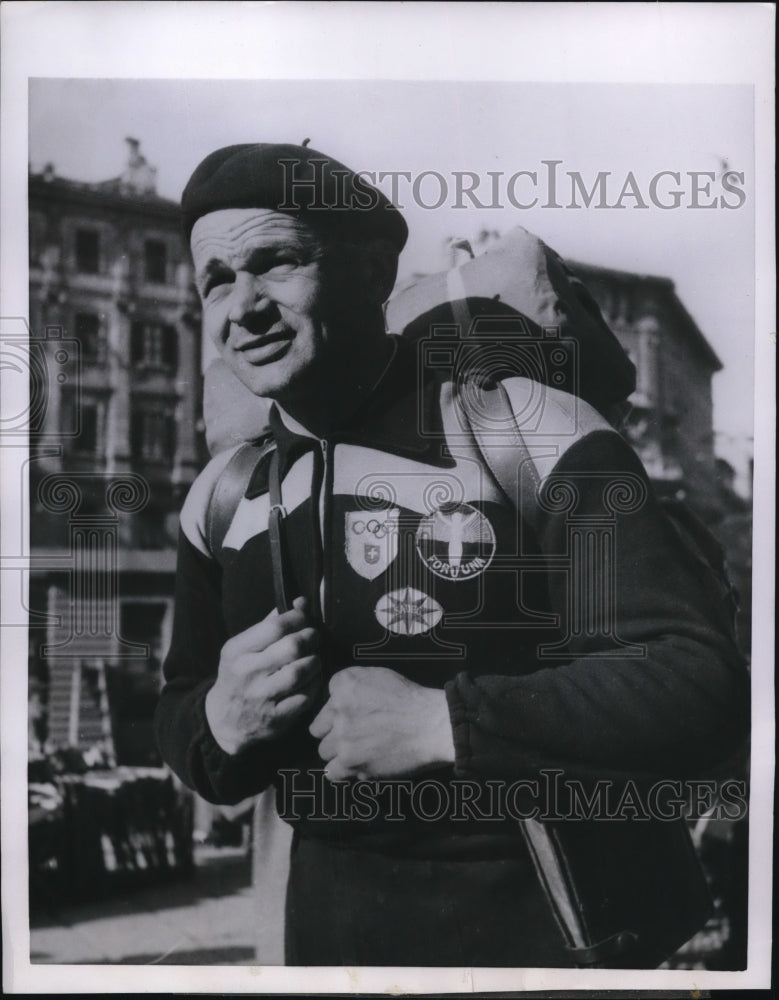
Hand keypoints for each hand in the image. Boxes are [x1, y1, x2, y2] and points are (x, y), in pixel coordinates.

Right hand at [205, 597, 321, 754]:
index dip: (298, 618)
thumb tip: (300, 602)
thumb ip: (270, 624)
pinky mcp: (276, 718)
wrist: (224, 721)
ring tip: (313, 659)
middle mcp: (248, 673)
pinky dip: (315, 684)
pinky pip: (306, 696)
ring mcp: (262, 697)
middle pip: (293, 647)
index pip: (276, 626)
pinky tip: (311, 679)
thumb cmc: (239, 676)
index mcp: (238, 651)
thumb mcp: (243, 648)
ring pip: (301, 671)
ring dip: (315, 662)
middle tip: (314, 637)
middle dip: (311, 638)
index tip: (304, 617)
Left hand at [309, 666, 454, 781]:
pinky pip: (332, 773)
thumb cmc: (411, 699)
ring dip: (338, 752)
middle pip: (318, 728)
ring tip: (358, 752)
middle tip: (353, 735)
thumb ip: (353, 685)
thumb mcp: (379, 676)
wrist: (432, 725)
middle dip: (333, 732)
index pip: (326, 699)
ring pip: (324, 751)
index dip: (339, 709)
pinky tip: (355, 767)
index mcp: (345, 684)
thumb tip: (338, 701)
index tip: (354, 713)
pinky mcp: (351, 763)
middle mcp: (338, 710)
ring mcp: (343, 738)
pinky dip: (342, 772)